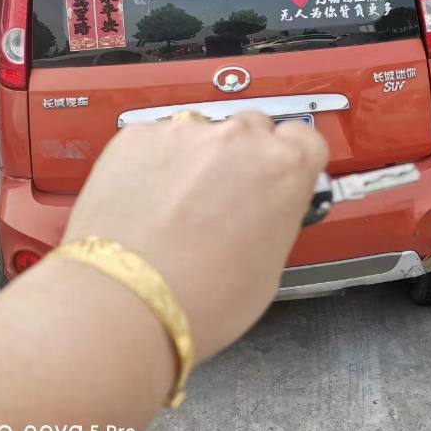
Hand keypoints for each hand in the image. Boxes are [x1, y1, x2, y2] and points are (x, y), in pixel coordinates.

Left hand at [63, 113, 327, 363]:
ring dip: (195, 161)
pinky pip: (156, 141)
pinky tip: (147, 203)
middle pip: (252, 129)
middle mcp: (238, 139)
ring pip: (201, 134)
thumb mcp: (270, 267)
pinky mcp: (139, 135)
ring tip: (175, 209)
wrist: (125, 301)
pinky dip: (154, 163)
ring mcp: (186, 132)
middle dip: (242, 158)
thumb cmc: (199, 298)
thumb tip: (267, 208)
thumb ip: (276, 216)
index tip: (279, 172)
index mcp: (283, 168)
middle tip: (223, 199)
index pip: (305, 138)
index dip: (291, 157)